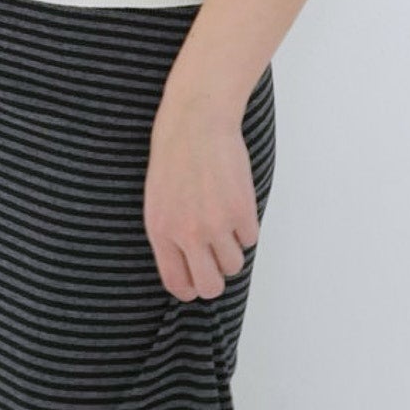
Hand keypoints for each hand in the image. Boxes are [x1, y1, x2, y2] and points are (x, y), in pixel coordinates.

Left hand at [145, 96, 258, 300]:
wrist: (195, 121)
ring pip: (234, 264)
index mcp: (161, 233)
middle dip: (217, 277)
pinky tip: (235, 200)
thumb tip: (189, 266)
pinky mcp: (240, 210)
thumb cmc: (174, 156)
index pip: (178, 284)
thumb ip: (170, 235)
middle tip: (218, 257)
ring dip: (233, 247)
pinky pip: (251, 238)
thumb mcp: (158, 200)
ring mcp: (215, 224)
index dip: (192, 288)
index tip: (199, 279)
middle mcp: (187, 234)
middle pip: (211, 286)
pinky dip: (247, 225)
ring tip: (225, 217)